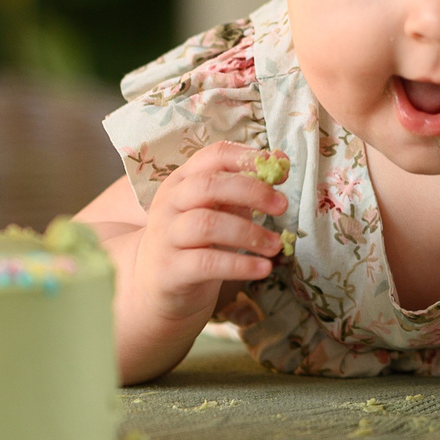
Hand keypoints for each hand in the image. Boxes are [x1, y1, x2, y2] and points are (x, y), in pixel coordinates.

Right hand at [126, 142, 288, 327]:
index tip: (281, 172)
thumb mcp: (217, 210)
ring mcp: (166, 235)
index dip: (249, 159)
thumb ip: (243, 188)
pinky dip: (240, 265)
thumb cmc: (194, 241)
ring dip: (250, 233)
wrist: (156, 284)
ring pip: (207, 224)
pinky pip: (207, 263)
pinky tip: (263, 268)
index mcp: (183, 180)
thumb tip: (280, 161)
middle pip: (209, 185)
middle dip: (252, 191)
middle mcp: (170, 202)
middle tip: (282, 206)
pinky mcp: (170, 269)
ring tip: (276, 245)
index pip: (214, 155)